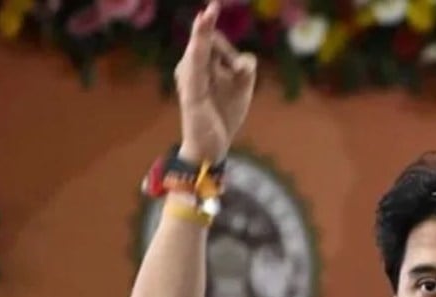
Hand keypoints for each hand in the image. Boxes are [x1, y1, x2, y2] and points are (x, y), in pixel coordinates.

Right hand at [175, 0, 256, 162]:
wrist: (212, 144)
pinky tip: (202, 40)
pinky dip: (198, 52)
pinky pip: (195, 69)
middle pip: (203, 42)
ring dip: (202, 33)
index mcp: (203, 65)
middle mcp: (192, 68)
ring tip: (208, 14)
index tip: (213, 8)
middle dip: (205, 24)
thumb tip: (245, 59)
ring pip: (197, 51)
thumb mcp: (241, 88)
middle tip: (213, 5)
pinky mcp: (192, 92)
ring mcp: (189, 80)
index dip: (214, 29)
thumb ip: (245, 69)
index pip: (212, 42)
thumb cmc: (224, 114)